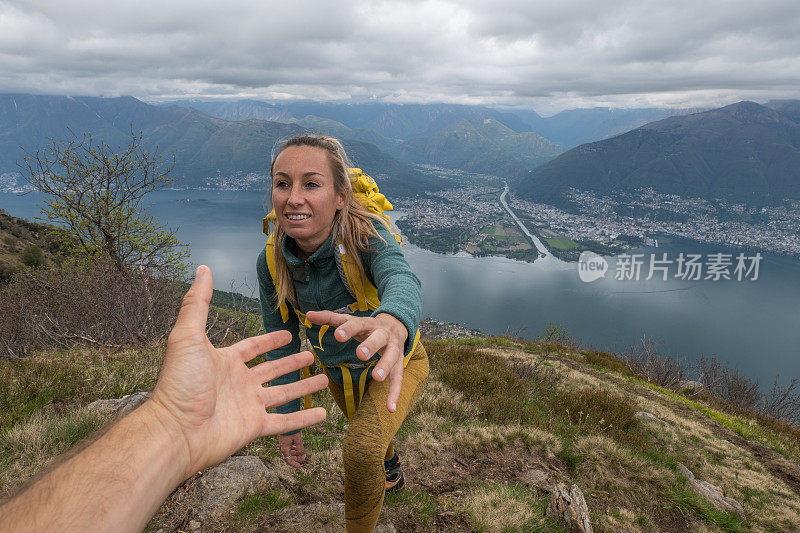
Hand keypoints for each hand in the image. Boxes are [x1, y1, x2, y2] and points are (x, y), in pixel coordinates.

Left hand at [150, 265, 328, 477]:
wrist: (176, 431)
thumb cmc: (180, 384)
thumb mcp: (188, 336)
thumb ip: (198, 303)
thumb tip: (202, 268)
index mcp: (225, 362)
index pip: (252, 347)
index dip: (269, 340)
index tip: (287, 335)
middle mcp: (238, 383)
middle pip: (272, 370)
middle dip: (291, 362)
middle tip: (311, 355)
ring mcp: (248, 406)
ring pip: (283, 394)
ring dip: (303, 387)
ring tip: (324, 379)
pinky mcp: (254, 427)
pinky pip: (285, 422)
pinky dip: (304, 419)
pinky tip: (323, 415)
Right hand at [278, 433, 306, 467]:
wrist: (286, 421)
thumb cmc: (292, 431)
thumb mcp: (298, 440)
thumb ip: (300, 449)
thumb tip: (303, 455)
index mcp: (284, 449)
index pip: (288, 461)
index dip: (294, 464)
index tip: (300, 466)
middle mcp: (282, 447)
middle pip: (289, 457)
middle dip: (297, 458)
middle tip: (303, 458)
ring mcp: (282, 444)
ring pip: (289, 452)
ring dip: (296, 454)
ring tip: (302, 453)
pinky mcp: (283, 440)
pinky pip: (288, 448)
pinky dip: (293, 449)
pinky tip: (298, 448)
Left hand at [305, 310, 406, 412]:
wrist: (396, 325)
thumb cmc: (366, 327)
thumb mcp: (350, 320)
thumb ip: (330, 318)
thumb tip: (309, 314)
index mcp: (369, 323)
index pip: (358, 323)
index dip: (348, 329)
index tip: (337, 335)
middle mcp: (383, 334)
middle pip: (378, 338)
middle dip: (370, 345)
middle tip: (360, 354)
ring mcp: (393, 348)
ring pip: (392, 356)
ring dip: (385, 366)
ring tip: (377, 378)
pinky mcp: (399, 363)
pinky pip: (398, 378)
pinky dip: (395, 394)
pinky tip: (390, 408)